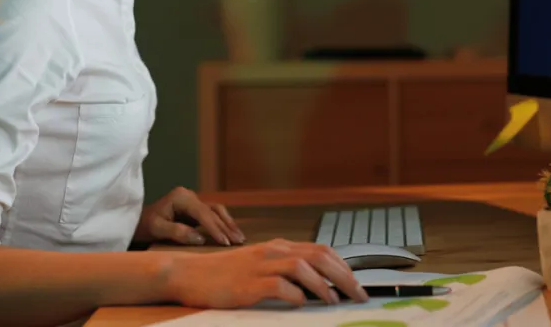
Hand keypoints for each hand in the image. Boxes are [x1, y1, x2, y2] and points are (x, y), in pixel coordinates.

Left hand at [136, 186, 244, 245]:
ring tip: (240, 238)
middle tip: (238, 242)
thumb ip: (178, 232)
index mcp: (181, 197)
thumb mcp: (157, 229)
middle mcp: (190, 196)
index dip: (215, 228)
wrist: (137, 223)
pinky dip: (223, 223)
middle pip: (213, 211)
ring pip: (216, 210)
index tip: (225, 242)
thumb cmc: (145, 226)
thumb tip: (201, 238)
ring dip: (228, 224)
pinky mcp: (195, 209)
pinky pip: (213, 214)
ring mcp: (193, 201)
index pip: (203, 213)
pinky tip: (231, 233)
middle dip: (226, 227)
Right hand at [163, 239, 367, 307]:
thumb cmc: (225, 275)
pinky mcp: (248, 283)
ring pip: (303, 267)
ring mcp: (261, 265)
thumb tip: (317, 284)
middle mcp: (274, 251)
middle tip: (359, 295)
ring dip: (324, 285)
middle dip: (344, 276)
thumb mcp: (260, 266)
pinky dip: (296, 294)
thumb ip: (285, 270)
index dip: (344, 267)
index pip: (322, 250)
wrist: (191, 274)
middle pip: (319, 256)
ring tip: (335, 301)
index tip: (357, 284)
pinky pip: (279, 285)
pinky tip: (303, 303)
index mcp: (279, 247)